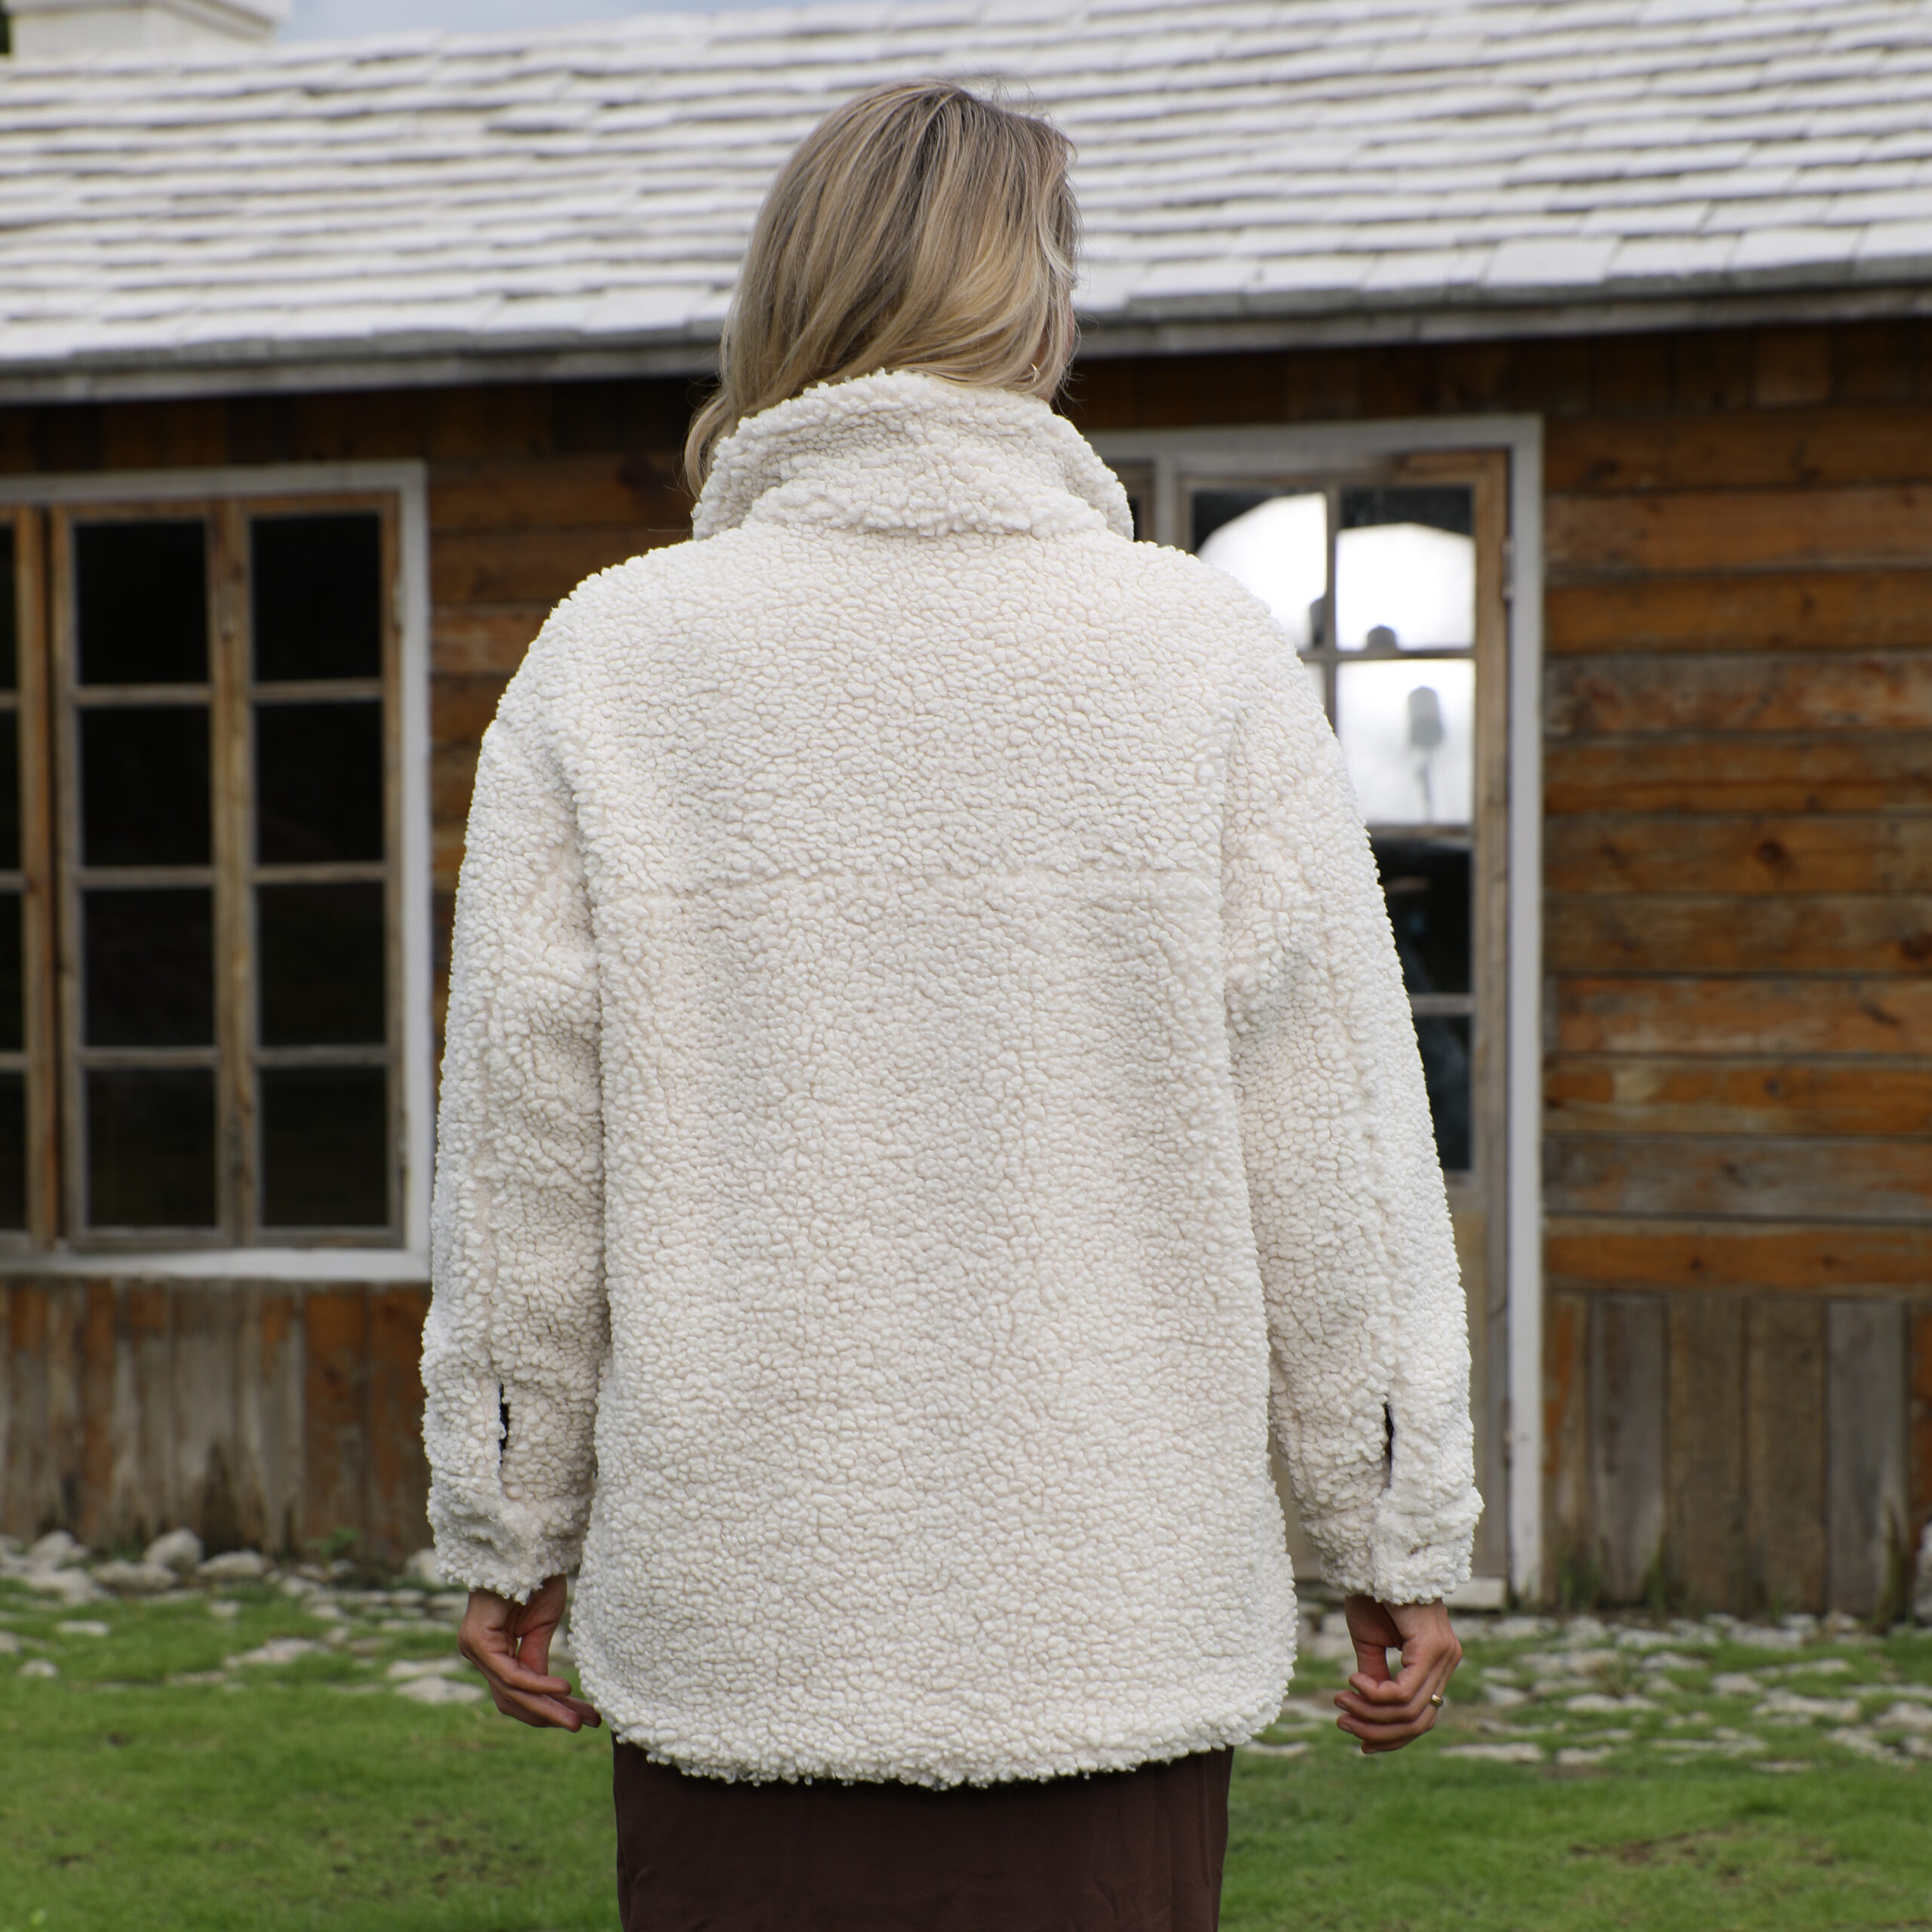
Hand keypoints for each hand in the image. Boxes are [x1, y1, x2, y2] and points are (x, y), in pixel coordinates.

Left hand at [458, 1573, 601, 1731]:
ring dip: (547, 1708)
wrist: (524, 1544)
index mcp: (491, 1650)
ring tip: (577, 1719)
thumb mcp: (541, 1624)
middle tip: (585, 1725)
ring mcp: (473, 1649)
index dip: (550, 1708)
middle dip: (550, 1715)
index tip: (584, 1717)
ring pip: (511, 1693)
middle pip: (513, 1700)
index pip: (518, 1692)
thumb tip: (546, 1696)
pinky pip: (509, 1674)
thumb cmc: (533, 1576)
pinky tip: (563, 1689)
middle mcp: (477, 1652)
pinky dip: (537, 1685)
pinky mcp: (477, 1641)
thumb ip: (536, 1659)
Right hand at [1331, 1594, 1460, 1754]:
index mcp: (1437, 1663)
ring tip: (1341, 1700)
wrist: (1376, 1557)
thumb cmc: (1373, 1593)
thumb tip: (1369, 1712)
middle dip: (1377, 1730)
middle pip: (1418, 1722)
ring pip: (1410, 1711)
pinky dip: (1375, 1694)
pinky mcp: (1433, 1648)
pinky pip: (1404, 1691)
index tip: (1358, 1739)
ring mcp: (1445, 1656)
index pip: (1422, 1717)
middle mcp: (1448, 1662)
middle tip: (1342, 1721)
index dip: (1392, 1737)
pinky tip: (1353, 1681)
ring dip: (1370, 1713)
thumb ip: (1375, 1676)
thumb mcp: (1370, 1643)